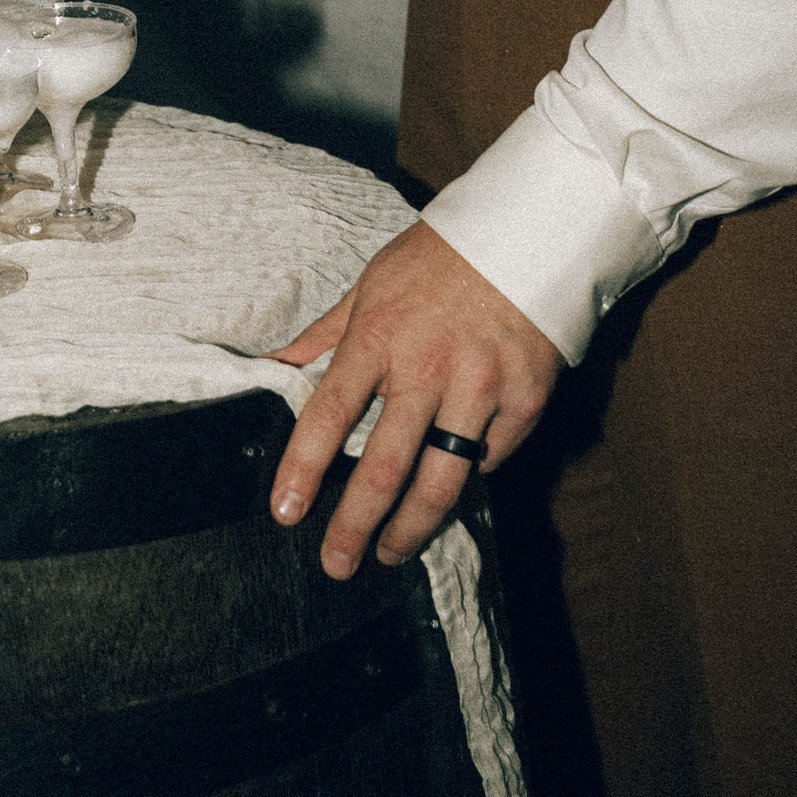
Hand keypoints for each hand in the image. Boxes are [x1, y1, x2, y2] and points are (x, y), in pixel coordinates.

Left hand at [269, 219, 561, 574]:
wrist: (527, 232)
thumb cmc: (436, 260)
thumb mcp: (369, 287)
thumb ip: (323, 336)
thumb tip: (270, 366)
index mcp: (378, 337)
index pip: (328, 415)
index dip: (303, 469)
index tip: (285, 512)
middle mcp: (427, 368)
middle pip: (384, 467)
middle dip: (355, 525)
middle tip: (337, 565)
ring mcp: (480, 388)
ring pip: (441, 482)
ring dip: (411, 529)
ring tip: (390, 553)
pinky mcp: (525, 400)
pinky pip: (491, 458)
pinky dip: (470, 476)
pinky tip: (451, 485)